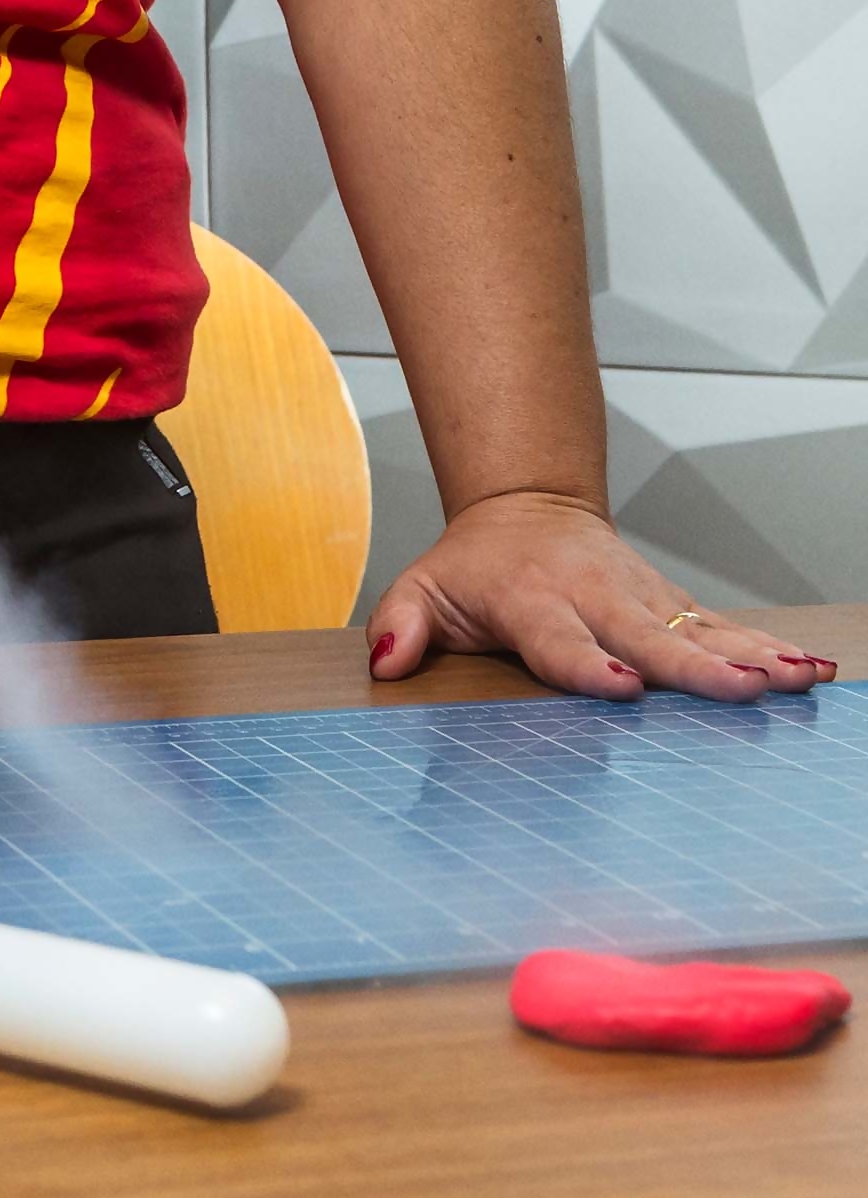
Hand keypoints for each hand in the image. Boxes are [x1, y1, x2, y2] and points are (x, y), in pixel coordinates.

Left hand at [366, 491, 839, 702]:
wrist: (525, 508)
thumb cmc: (472, 566)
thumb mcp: (420, 589)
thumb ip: (399, 627)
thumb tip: (385, 664)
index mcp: (531, 601)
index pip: (559, 640)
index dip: (587, 664)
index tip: (622, 685)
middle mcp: (594, 597)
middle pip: (647, 638)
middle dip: (692, 667)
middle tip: (740, 690)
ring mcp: (640, 599)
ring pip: (699, 631)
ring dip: (749, 655)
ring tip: (796, 679)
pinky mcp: (671, 605)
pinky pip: (723, 628)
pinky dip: (767, 646)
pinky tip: (811, 668)